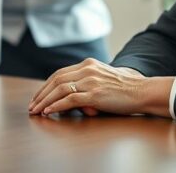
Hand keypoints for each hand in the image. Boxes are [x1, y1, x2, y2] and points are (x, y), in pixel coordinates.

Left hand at [28, 58, 173, 117]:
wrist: (143, 91)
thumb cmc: (126, 88)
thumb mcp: (104, 79)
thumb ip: (88, 83)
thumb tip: (73, 98)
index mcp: (88, 64)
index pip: (60, 73)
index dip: (46, 86)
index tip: (38, 96)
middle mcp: (87, 69)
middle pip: (56, 80)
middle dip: (41, 93)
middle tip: (32, 106)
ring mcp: (91, 81)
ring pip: (60, 89)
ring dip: (45, 101)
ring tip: (36, 111)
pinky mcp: (95, 94)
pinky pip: (70, 99)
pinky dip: (56, 106)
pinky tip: (48, 111)